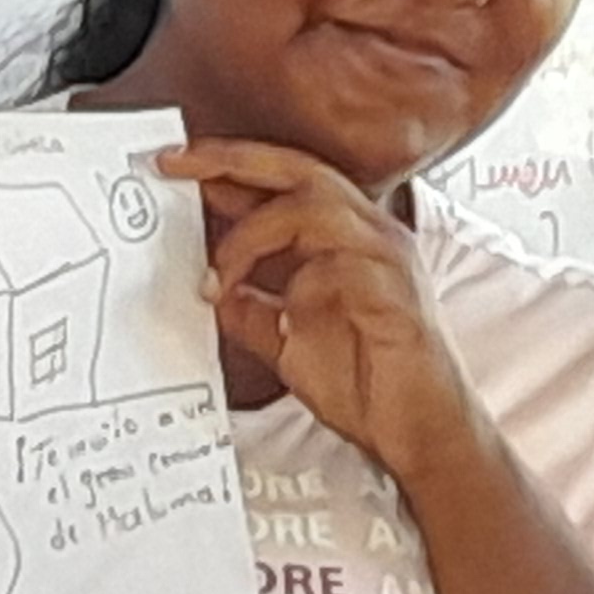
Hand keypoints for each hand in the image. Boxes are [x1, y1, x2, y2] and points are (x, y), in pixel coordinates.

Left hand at [158, 138, 484, 480]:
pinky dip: (297, 281)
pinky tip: (281, 312)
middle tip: (180, 163)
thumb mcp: (285, 342)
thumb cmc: (368, 384)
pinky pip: (340, 260)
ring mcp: (386, 256)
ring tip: (220, 275)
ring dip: (253, 234)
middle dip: (234, 160)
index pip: (285, 182)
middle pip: (300, 170)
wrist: (417, 432)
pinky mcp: (395, 288)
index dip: (230, 168)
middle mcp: (369, 235)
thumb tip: (212, 286)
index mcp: (344, 239)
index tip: (177, 164)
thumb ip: (251, 309)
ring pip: (314, 204)